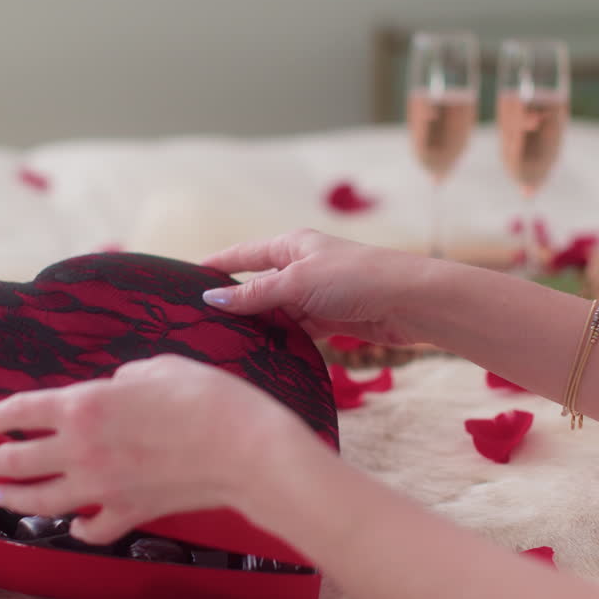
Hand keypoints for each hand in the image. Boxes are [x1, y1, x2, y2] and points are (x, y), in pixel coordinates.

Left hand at [0, 355, 321, 543]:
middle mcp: (82, 450)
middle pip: (17, 461)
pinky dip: (79, 527)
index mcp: (83, 406)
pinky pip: (91, 527)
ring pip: (41, 500)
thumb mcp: (158, 367)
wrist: (243, 448)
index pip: (20, 411)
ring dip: (14, 498)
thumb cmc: (206, 398)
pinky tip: (75, 523)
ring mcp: (102, 488)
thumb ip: (125, 378)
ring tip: (0, 496)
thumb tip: (116, 388)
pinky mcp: (129, 513)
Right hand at [201, 229, 435, 344]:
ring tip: (229, 345)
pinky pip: (298, 329)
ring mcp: (318, 294)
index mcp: (293, 245)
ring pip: (278, 312)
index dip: (216, 266)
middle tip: (202, 324)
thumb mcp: (297, 283)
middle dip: (236, 304)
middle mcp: (303, 266)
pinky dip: (284, 339)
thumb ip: (255, 294)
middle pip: (259, 285)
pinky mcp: (333, 319)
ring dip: (261, 326)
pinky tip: (266, 353)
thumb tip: (212, 300)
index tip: (186, 279)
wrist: (412, 302)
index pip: (243, 254)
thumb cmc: (357, 279)